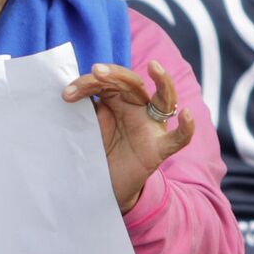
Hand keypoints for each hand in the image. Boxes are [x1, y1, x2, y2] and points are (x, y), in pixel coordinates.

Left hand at [64, 61, 195, 212]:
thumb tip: (68, 91)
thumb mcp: (89, 126)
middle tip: (95, 71)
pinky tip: (186, 115)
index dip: (88, 83)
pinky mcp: (159, 150)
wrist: (103, 186)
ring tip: (155, 67)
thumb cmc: (98, 151)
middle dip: (114, 75)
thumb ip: (85, 109)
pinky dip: (186, 128)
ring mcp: (152, 127)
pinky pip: (178, 139)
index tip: (67, 94)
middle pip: (133, 84)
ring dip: (162, 81)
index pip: (109, 82)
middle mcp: (139, 109)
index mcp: (120, 101)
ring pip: (165, 99)